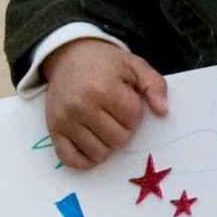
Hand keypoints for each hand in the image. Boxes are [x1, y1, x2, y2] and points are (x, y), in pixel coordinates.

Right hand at [43, 39, 168, 169]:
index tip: (126, 101)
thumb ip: (155, 85)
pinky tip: (92, 145)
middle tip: (115, 114)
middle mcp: (81, 106)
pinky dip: (85, 159)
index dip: (135, 113)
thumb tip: (163, 112)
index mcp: (103, 89)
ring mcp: (65, 121)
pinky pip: (70, 159)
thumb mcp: (135, 65)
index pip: (132, 119)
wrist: (69, 57)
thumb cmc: (105, 64)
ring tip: (103, 124)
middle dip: (123, 129)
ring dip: (107, 144)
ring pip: (99, 153)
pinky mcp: (53, 131)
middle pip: (118, 139)